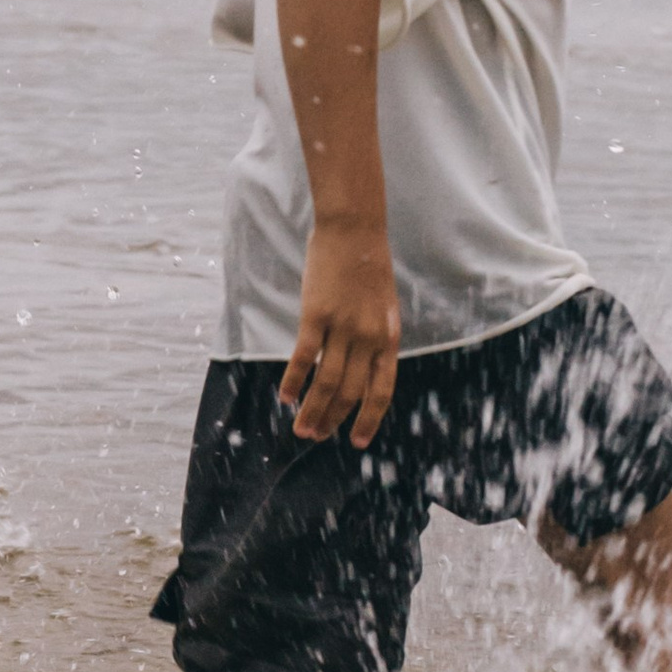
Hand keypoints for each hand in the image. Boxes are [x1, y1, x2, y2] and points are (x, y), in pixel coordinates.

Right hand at [280, 218, 399, 445]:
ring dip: (313, 410)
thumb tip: (364, 368)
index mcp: (387, 337)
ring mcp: (343, 326)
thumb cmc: (368, 265)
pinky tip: (285, 396)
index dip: (369, 419)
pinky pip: (304, 357)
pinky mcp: (317, 314)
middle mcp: (368, 337)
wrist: (354, 229)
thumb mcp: (383, 306)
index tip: (357, 442)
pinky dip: (293, 380)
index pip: (381, 390)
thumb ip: (375, 337)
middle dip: (334, 420)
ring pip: (327, 382)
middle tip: (317, 437)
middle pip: (351, 392)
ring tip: (301, 429)